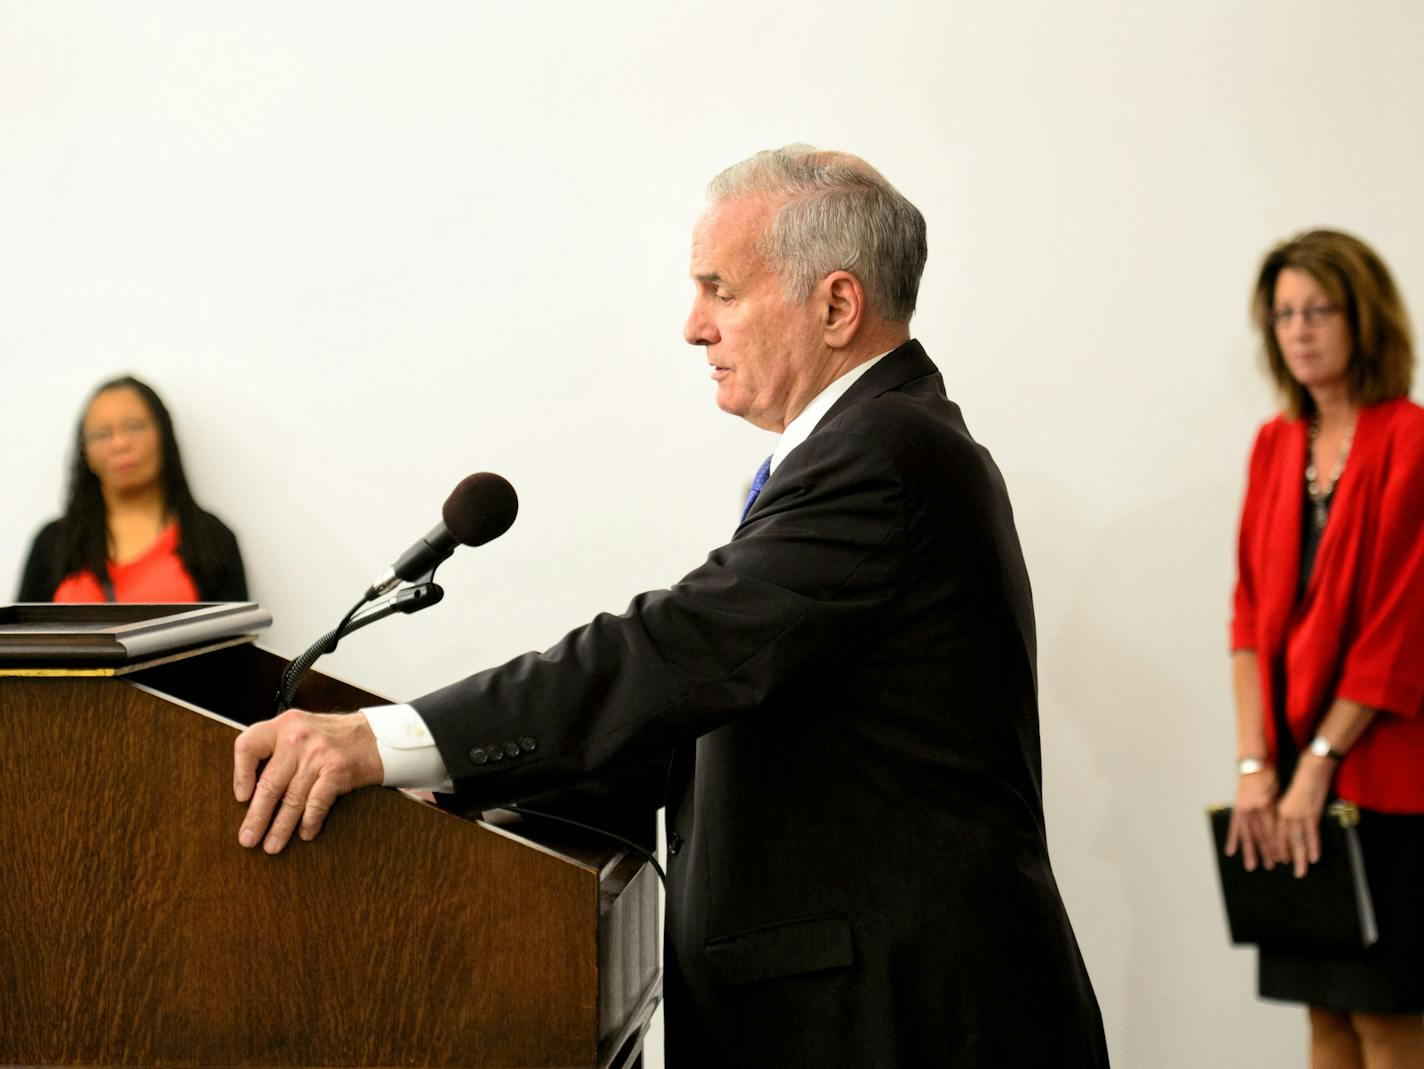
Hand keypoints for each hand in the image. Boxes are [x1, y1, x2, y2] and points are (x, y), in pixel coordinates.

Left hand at [233, 709, 383, 854]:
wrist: (379, 736)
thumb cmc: (338, 737)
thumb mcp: (304, 729)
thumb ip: (279, 747)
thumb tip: (253, 787)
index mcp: (285, 724)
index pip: (248, 745)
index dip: (240, 774)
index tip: (241, 797)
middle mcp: (298, 737)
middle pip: (269, 784)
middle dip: (257, 817)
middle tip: (247, 838)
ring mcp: (318, 754)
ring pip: (291, 799)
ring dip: (280, 827)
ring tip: (271, 845)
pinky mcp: (337, 771)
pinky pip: (316, 803)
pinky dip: (309, 822)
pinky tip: (305, 833)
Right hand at [1225, 764, 1278, 871]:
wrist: (1253, 764)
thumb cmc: (1269, 777)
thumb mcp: (1277, 793)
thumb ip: (1276, 811)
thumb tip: (1279, 831)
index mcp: (1265, 805)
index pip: (1273, 831)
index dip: (1277, 846)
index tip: (1282, 858)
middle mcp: (1253, 810)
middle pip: (1261, 835)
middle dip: (1266, 852)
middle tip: (1271, 866)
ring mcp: (1242, 810)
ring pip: (1247, 834)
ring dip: (1250, 851)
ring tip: (1252, 866)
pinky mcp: (1236, 808)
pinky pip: (1234, 826)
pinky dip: (1232, 839)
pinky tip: (1231, 852)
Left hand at [1274, 755, 1334, 877]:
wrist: (1311, 767)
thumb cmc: (1301, 780)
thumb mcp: (1291, 798)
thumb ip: (1289, 812)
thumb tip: (1292, 827)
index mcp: (1278, 809)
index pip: (1275, 834)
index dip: (1278, 849)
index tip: (1279, 861)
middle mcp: (1285, 813)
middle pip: (1285, 840)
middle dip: (1288, 858)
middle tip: (1293, 873)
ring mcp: (1298, 813)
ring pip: (1297, 840)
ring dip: (1300, 857)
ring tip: (1302, 871)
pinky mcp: (1310, 811)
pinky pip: (1311, 832)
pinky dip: (1313, 845)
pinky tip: (1314, 857)